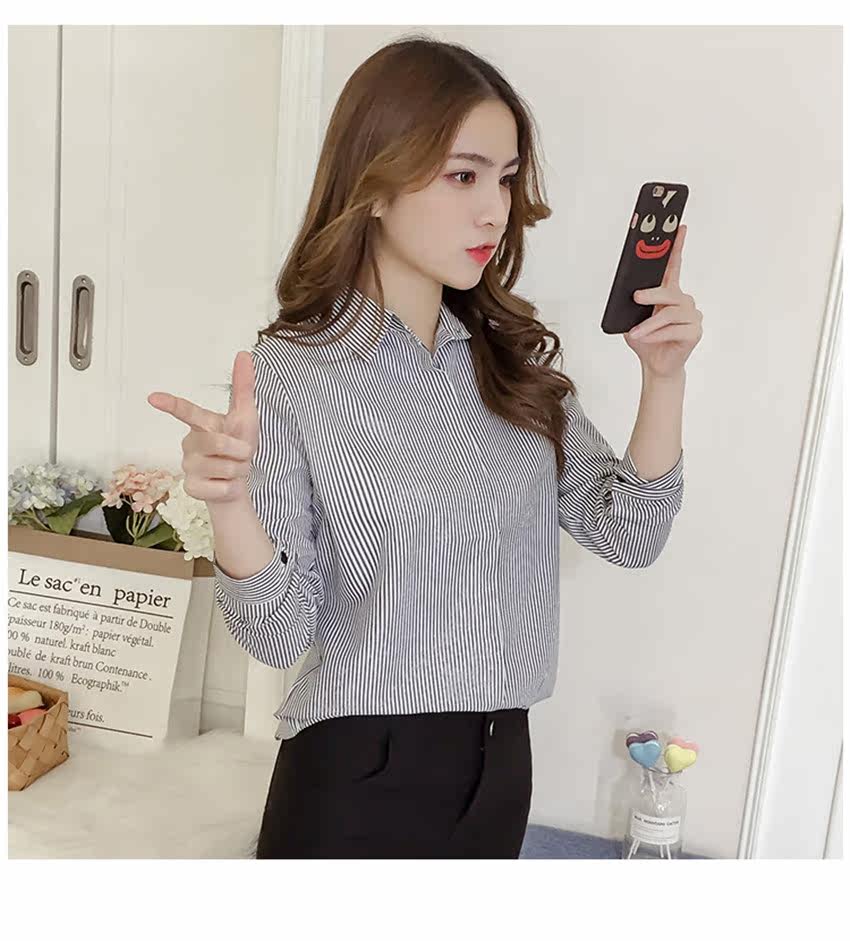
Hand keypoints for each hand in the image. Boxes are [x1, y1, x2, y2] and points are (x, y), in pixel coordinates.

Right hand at [147, 350, 257, 504]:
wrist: (237, 482)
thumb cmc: (238, 446)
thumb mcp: (246, 416)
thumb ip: (243, 387)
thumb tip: (244, 353)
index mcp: (201, 424)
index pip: (186, 411)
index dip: (171, 404)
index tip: (153, 397)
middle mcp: (190, 443)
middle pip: (218, 442)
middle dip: (241, 450)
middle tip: (241, 455)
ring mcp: (188, 467)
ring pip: (224, 467)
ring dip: (239, 470)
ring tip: (233, 469)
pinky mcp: (191, 488)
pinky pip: (222, 487)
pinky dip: (232, 487)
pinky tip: (224, 485)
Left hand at [623, 224, 702, 378]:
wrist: (655, 365)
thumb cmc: (645, 340)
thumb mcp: (632, 320)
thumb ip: (633, 305)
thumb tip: (630, 293)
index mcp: (670, 294)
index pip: (674, 266)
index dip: (677, 247)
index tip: (679, 228)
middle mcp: (684, 302)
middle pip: (670, 292)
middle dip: (652, 294)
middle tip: (636, 297)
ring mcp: (692, 317)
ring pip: (669, 313)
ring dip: (649, 324)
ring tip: (635, 333)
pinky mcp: (694, 332)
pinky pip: (673, 330)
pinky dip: (656, 335)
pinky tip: (645, 339)